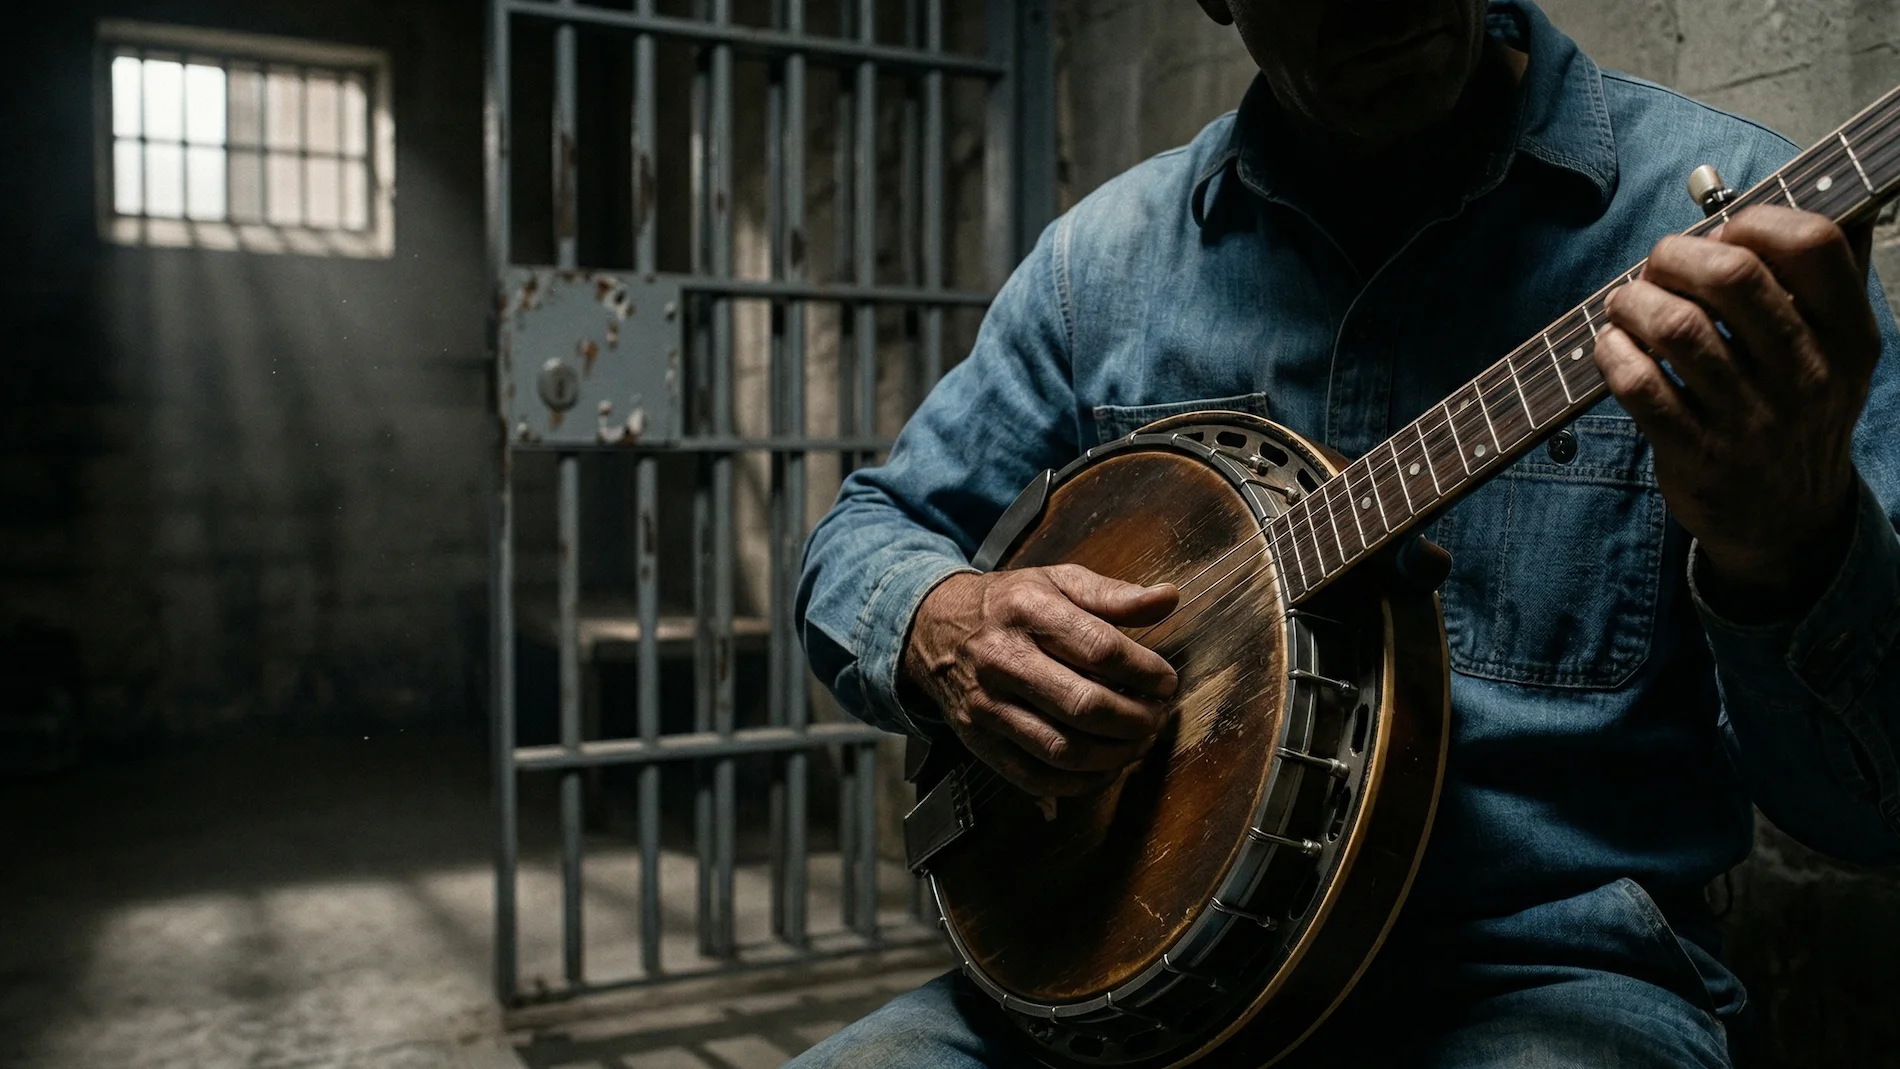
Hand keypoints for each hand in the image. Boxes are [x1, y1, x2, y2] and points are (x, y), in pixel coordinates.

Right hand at [902, 564, 1179, 795]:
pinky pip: (1035, 777)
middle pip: (1084, 705)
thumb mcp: (1058, 582)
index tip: (1165, 681)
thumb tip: (1169, 599)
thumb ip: (1114, 595)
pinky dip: (1080, 783)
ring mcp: (987, 706)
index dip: (1146, 671)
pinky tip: (1105, 768)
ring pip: (1062, 749)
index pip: (1100, 649)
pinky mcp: (978, 741)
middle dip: (1136, 719)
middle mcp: (1002, 660)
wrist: (934, 628)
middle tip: (1156, 716)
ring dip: (1114, 755)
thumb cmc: (1010, 605)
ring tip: (1138, 743)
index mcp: (1028, 612)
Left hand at [1598, 204, 1878, 618]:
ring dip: (1633, 301)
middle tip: (1656, 267)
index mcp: (1849, 336)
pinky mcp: (1697, 453)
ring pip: (1676, 327)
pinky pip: (1640, 385)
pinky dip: (1612, 353)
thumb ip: (1832, 280)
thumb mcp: (1838, 351)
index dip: (1755, 220)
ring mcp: (1751, 418)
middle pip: (1733, 275)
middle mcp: (1807, 374)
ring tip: (1625, 304)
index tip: (1721, 233)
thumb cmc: (1799, 413)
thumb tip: (1833, 196)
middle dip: (1675, 255)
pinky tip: (1612, 346)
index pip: (1814, 244)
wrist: (1787, 520)